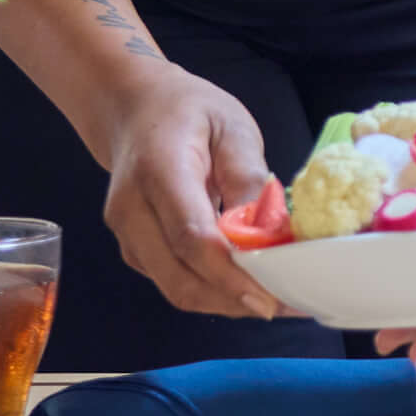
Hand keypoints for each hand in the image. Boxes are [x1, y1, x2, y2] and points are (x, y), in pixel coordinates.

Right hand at [98, 68, 281, 321]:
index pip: (192, 238)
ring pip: (175, 288)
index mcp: (158, 171)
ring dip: (226, 302)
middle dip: (235, 299)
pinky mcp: (135, 249)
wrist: (133, 109)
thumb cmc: (188, 112)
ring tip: (278, 299)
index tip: (271, 297)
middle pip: (179, 277)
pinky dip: (212, 291)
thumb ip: (249, 179)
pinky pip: (172, 281)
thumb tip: (272, 232)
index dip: (231, 275)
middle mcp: (131, 210)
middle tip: (288, 305)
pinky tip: (248, 285)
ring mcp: (127, 235)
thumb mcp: (232, 128)